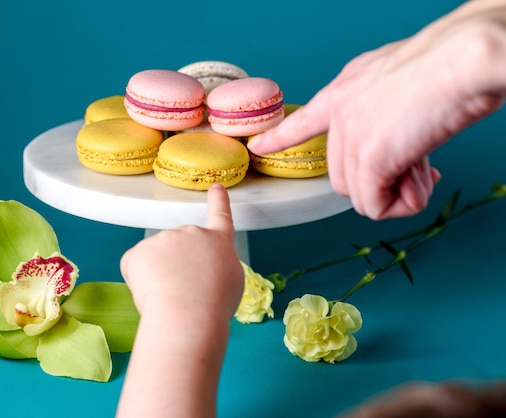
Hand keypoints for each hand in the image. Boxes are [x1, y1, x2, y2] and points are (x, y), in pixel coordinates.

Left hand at [117, 184, 243, 417]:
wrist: (188, 314)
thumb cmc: (214, 305)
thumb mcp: (230, 281)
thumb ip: (216, 266)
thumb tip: (200, 268)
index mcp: (218, 241)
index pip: (220, 217)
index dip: (218, 202)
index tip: (216, 188)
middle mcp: (190, 232)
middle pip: (181, 248)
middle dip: (179, 266)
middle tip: (186, 292)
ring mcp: (163, 239)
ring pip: (156, 260)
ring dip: (159, 275)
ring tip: (171, 296)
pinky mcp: (139, 251)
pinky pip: (135, 267)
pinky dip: (140, 281)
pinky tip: (151, 293)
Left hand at [249, 0, 505, 218]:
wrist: (464, 57)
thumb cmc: (450, 62)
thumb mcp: (401, 84)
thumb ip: (386, 116)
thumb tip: (401, 148)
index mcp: (346, 89)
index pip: (302, 120)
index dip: (279, 136)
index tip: (257, 146)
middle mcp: (341, 113)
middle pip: (341, 174)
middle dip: (379, 181)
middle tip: (415, 169)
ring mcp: (351, 137)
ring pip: (358, 194)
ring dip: (395, 194)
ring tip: (425, 174)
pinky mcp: (369, 160)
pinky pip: (373, 206)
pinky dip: (400, 205)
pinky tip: (421, 183)